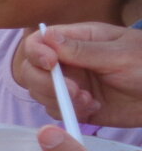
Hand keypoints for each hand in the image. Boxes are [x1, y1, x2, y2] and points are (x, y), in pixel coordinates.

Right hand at [19, 23, 141, 126]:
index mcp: (77, 39)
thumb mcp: (120, 53)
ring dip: (60, 100)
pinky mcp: (78, 106)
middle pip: (31, 71)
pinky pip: (58, 112)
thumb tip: (47, 37)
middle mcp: (68, 62)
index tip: (50, 64)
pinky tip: (94, 108)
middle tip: (73, 91)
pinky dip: (71, 113)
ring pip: (41, 94)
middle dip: (46, 83)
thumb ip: (83, 49)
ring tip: (89, 101)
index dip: (36, 53)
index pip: (38, 42)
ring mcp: (71, 85)